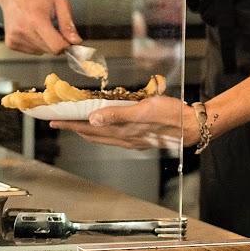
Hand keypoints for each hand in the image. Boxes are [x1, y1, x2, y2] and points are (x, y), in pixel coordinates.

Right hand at [0, 0, 79, 55]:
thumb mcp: (58, 1)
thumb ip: (68, 24)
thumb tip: (76, 41)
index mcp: (36, 19)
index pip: (56, 47)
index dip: (66, 44)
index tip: (68, 39)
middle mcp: (23, 30)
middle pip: (50, 50)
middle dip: (56, 42)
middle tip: (53, 26)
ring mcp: (14, 37)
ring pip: (41, 52)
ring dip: (45, 42)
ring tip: (39, 24)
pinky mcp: (10, 42)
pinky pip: (31, 51)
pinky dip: (35, 43)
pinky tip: (30, 28)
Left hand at [50, 96, 197, 151]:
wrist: (195, 125)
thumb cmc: (172, 115)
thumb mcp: (143, 110)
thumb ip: (117, 115)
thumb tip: (92, 119)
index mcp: (124, 132)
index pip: (89, 129)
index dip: (70, 125)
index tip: (54, 121)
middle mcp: (126, 139)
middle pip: (92, 135)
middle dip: (74, 128)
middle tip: (58, 122)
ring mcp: (133, 140)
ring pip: (102, 137)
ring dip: (86, 130)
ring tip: (75, 124)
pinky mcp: (141, 137)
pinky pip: (113, 136)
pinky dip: (101, 131)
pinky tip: (102, 126)